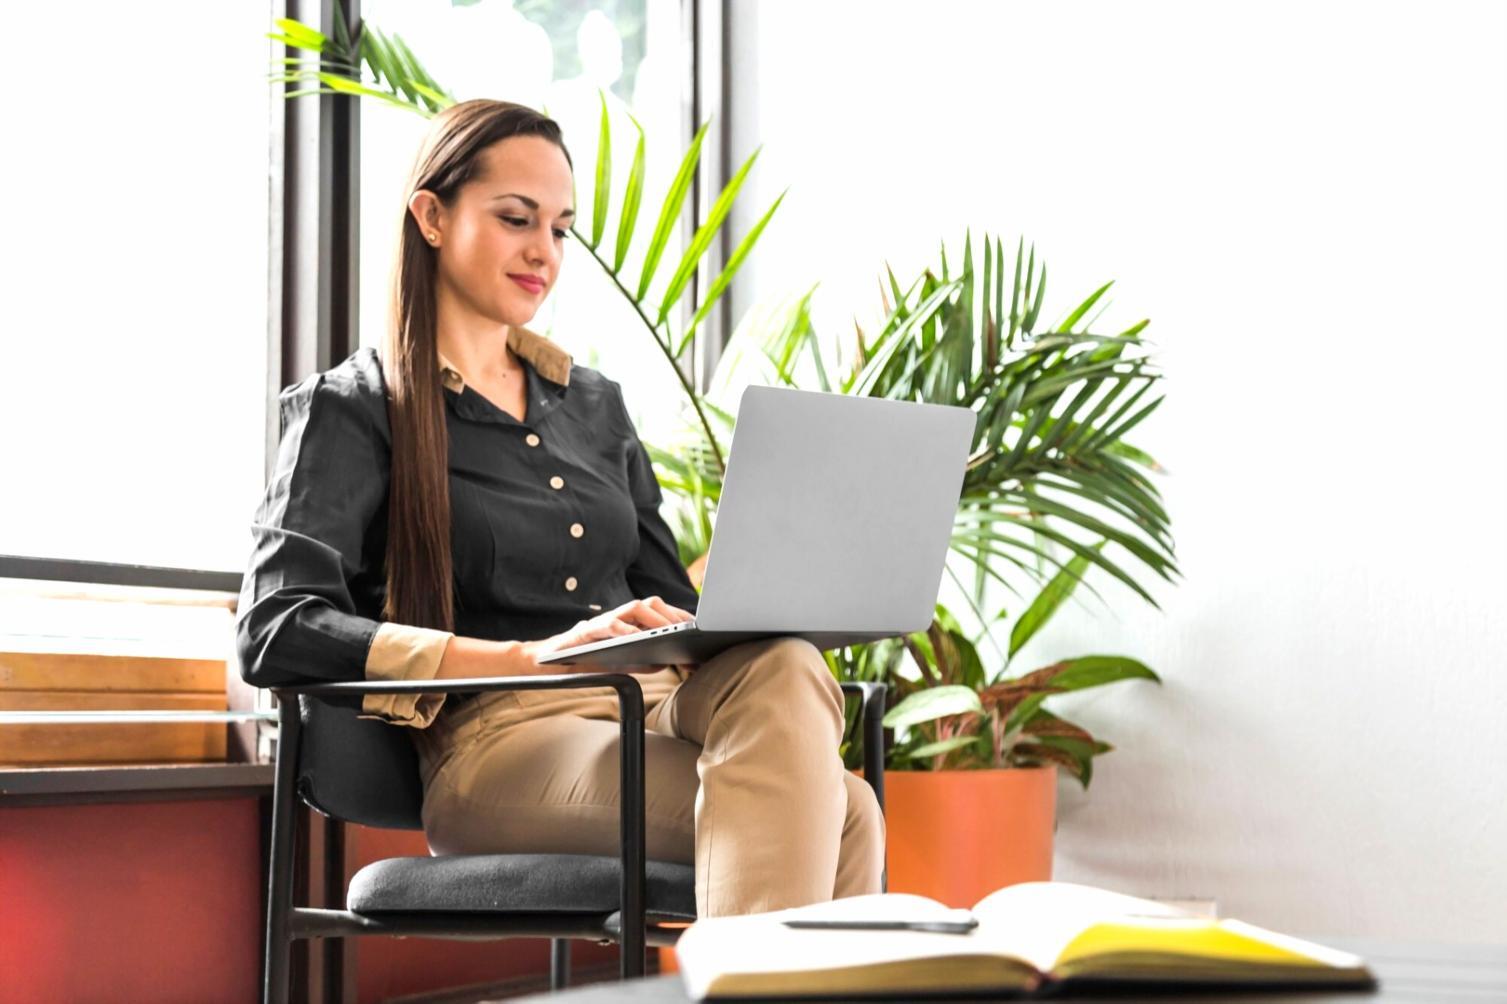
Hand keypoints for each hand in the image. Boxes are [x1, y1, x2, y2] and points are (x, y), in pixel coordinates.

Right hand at [523, 596, 694, 673]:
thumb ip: (640, 661)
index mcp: (626, 623)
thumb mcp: (617, 663)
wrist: (545, 664)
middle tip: (691, 629)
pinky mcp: (585, 631)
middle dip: (673, 615)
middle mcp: (616, 617)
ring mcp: (600, 621)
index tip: (700, 627)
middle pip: (649, 604)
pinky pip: (608, 626)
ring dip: (654, 618)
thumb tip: (665, 662)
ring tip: (671, 631)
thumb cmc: (583, 661)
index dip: (679, 617)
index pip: (657, 613)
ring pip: (632, 608)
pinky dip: (625, 631)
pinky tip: (639, 639)